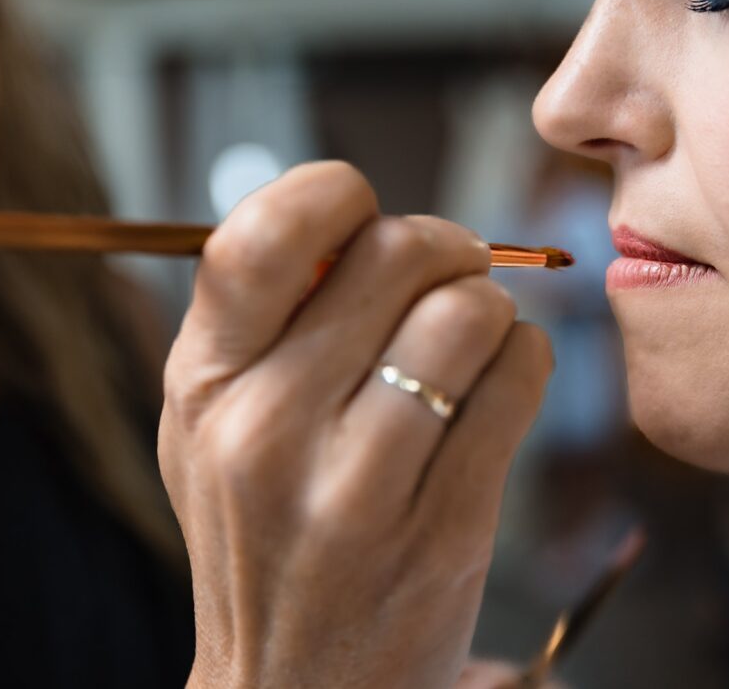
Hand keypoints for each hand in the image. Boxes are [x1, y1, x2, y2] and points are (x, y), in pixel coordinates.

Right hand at [159, 162, 553, 688]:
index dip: (337, 194)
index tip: (365, 219)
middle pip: (397, 251)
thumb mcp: (214, 425)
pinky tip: (498, 386)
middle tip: (451, 275)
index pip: (264, 230)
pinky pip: (518, 378)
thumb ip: (258, 318)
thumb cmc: (266, 535)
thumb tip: (356, 215)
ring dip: (492, 311)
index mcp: (202, 383)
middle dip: (446, 247)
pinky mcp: (442, 529)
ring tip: (473, 344)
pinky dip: (526, 360)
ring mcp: (355, 486)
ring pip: (469, 312)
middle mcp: (265, 428)